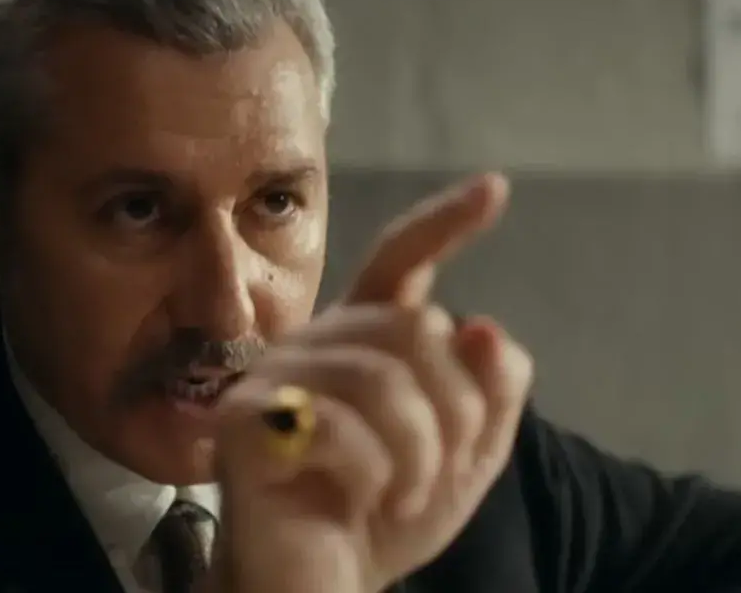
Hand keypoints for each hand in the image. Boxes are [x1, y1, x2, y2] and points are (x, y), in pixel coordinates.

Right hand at [208, 173, 535, 592]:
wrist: (321, 586)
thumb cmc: (382, 518)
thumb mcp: (465, 456)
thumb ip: (488, 391)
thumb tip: (482, 325)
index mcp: (365, 341)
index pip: (400, 262)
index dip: (445, 223)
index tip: (495, 188)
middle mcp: (317, 343)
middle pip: (416, 326)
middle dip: (456, 410)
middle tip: (444, 471)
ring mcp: (276, 376)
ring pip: (386, 375)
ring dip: (422, 452)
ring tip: (407, 495)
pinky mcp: (245, 420)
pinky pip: (339, 422)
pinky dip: (375, 474)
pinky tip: (364, 499)